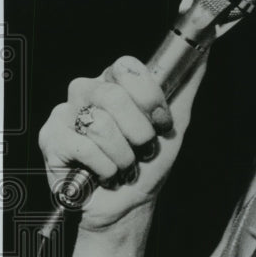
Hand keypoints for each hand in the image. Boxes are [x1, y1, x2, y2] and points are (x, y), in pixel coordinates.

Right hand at [38, 54, 207, 230]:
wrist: (131, 204)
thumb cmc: (149, 164)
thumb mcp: (175, 124)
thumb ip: (186, 85)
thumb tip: (204, 52)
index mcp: (113, 81)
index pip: (126, 67)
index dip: (149, 98)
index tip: (160, 123)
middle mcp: (86, 91)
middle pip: (113, 96)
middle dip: (139, 133)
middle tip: (141, 149)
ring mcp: (65, 113)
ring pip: (100, 125)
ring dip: (123, 156)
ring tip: (123, 164)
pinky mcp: (51, 138)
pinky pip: (84, 147)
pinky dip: (104, 168)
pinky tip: (104, 174)